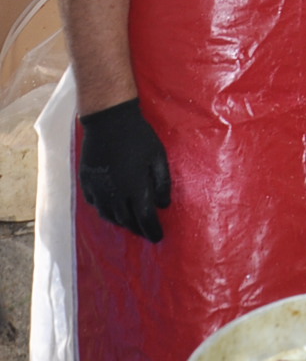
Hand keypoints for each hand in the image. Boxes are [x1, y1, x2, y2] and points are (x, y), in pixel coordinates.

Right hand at [79, 98, 170, 241]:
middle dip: (138, 228)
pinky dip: (106, 211)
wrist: (108, 122)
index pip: (144, 218)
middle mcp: (114, 193)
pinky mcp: (86, 182)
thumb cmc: (139, 137)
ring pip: (109, 216)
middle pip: (126, 220)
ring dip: (122, 222)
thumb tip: (164, 205)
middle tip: (147, 232)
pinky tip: (113, 210)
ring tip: (132, 224)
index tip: (159, 238)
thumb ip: (162, 182)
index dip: (152, 230)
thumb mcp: (158, 157)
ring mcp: (97, 189)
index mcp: (134, 187)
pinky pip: (96, 205)